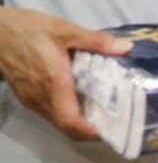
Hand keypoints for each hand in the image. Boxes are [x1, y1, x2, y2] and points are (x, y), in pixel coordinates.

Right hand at [0, 7, 132, 140]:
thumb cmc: (26, 29)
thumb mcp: (63, 29)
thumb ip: (95, 40)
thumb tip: (126, 47)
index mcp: (53, 85)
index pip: (71, 122)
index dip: (92, 133)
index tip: (113, 130)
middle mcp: (41, 99)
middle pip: (68, 129)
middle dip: (92, 132)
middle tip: (114, 123)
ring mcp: (31, 101)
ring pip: (59, 123)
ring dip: (80, 124)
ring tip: (102, 114)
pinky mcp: (27, 98)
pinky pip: (51, 115)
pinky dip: (68, 115)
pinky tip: (81, 102)